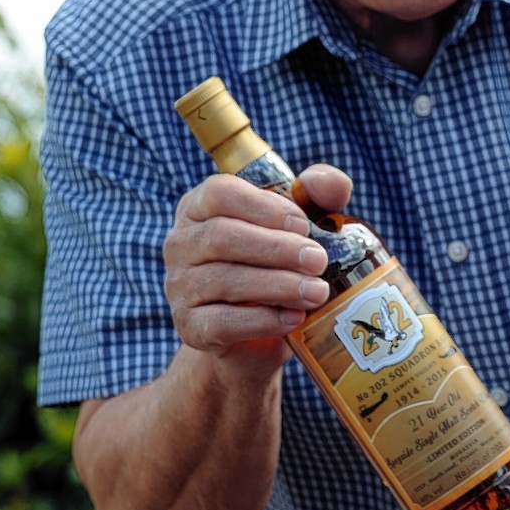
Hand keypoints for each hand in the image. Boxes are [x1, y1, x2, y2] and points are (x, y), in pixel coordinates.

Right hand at [162, 165, 351, 372]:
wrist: (257, 325)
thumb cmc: (278, 258)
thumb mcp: (300, 219)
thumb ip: (317, 192)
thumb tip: (329, 183)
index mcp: (200, 206)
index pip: (218, 193)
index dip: (264, 207)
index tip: (303, 225)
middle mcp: (181, 243)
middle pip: (221, 237)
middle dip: (277, 249)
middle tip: (319, 261)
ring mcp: (180, 286)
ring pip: (223, 280)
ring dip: (278, 286)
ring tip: (317, 292)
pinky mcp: (189, 326)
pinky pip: (222, 322)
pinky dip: (263, 320)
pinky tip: (295, 318)